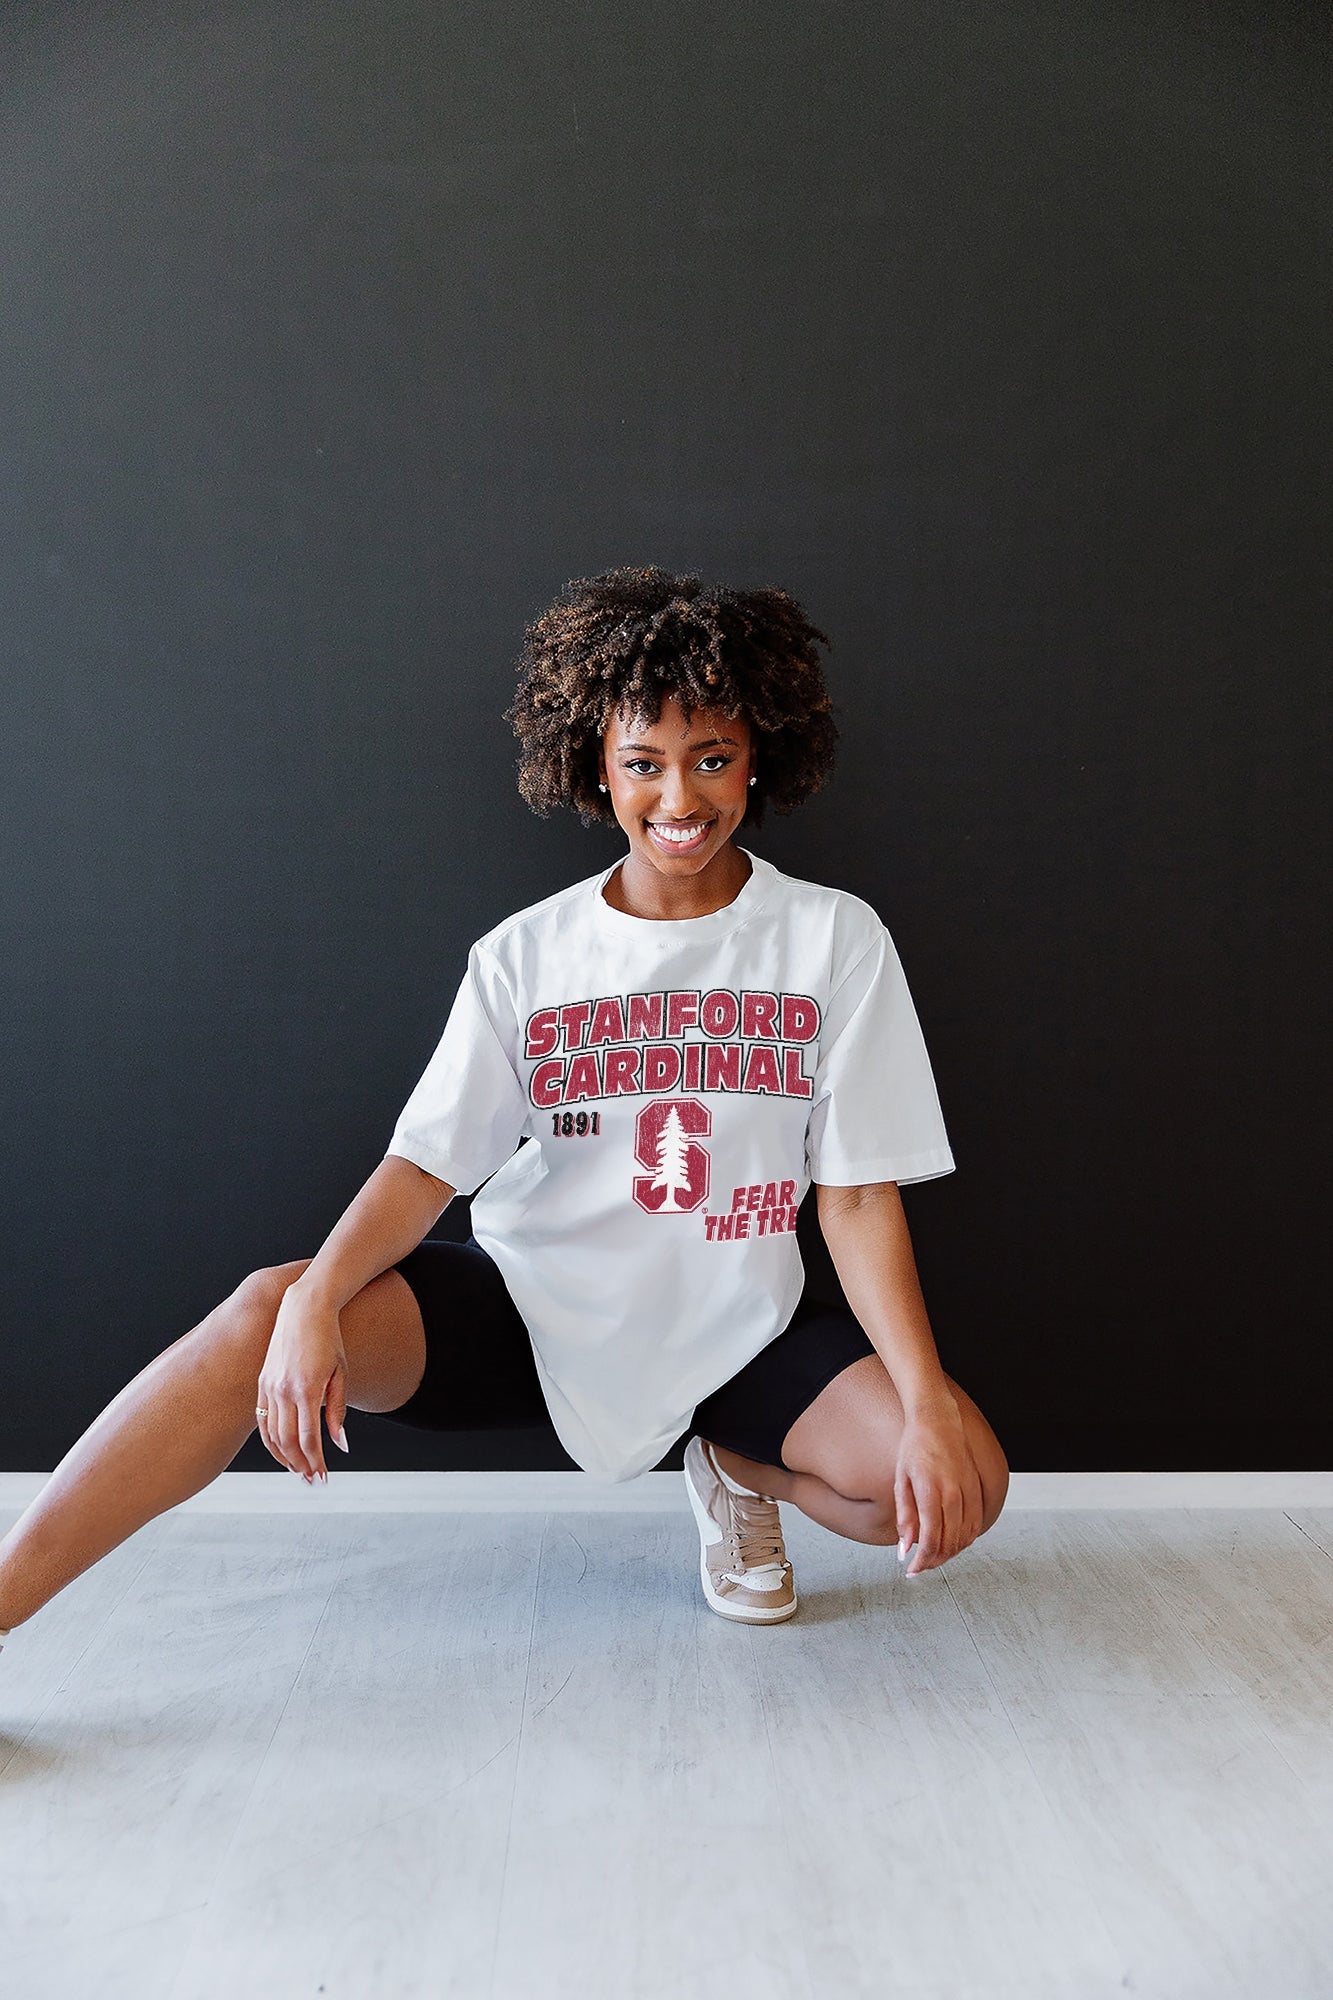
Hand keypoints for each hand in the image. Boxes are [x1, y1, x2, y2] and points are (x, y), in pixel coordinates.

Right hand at [255, 1284, 349, 1482]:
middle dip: (301, 1464)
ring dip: (285, 1456)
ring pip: (272, 1433)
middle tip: (312, 1479)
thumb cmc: (328, 1339)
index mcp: (306, 1389)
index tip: (322, 1477)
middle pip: (289, 1441)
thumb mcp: (340, 1373)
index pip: (309, 1438)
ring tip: (298, 1470)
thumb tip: (339, 1444)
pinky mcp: (262, 1382)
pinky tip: (280, 1450)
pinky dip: (270, 1439)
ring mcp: (269, 1386)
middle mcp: (283, 1390)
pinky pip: (262, 1419)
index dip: (316, 1462)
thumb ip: (337, 1411)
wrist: (304, 1308)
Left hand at [894, 1388, 985, 1576]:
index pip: (932, 1539)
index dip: (922, 1561)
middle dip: (935, 1561)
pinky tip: (952, 1541)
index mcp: (931, 1491)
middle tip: (920, 1566)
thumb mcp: (901, 1480)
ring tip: (934, 1556)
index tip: (912, 1570)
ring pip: (966, 1537)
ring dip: (950, 1553)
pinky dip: (965, 1539)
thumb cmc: (915, 1447)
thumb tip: (904, 1548)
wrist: (938, 1419)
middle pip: (951, 1542)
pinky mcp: (978, 1488)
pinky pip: (976, 1523)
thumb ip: (905, 1516)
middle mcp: (954, 1493)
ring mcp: (969, 1490)